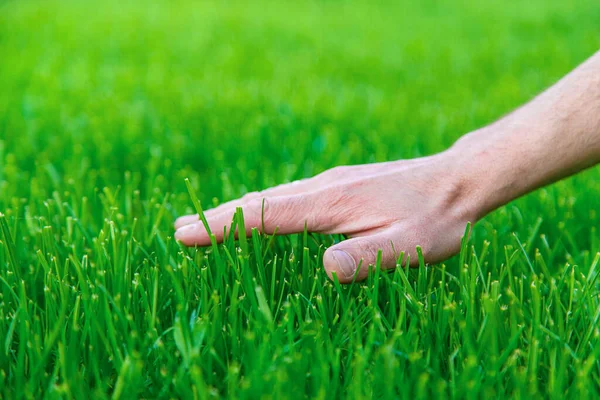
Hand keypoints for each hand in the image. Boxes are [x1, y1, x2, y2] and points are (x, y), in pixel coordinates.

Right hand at [174, 152, 474, 282]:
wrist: (456, 181)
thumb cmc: (434, 219)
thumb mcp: (409, 246)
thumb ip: (367, 258)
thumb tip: (325, 269)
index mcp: (331, 203)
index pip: (266, 215)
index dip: (224, 226)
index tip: (185, 232)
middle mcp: (324, 187)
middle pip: (260, 202)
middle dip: (219, 216)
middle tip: (179, 228)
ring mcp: (331, 184)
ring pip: (274, 198)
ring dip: (238, 210)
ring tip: (207, 223)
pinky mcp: (341, 186)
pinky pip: (291, 197)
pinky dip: (264, 207)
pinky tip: (262, 216)